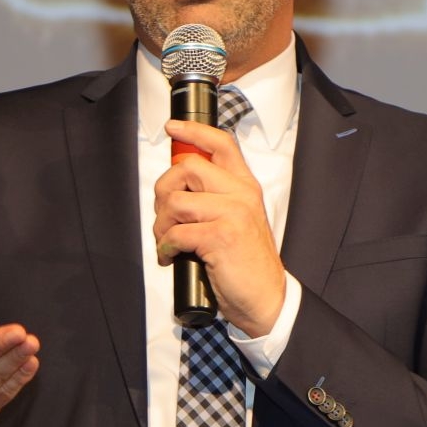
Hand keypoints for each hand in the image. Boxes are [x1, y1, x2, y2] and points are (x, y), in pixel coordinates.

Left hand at [156, 121, 285, 336]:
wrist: (266, 297)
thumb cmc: (246, 263)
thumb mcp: (238, 220)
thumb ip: (217, 198)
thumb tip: (178, 187)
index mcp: (246, 187)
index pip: (221, 144)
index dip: (193, 131)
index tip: (172, 128)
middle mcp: (242, 194)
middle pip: (187, 168)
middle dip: (163, 191)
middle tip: (164, 216)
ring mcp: (233, 214)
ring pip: (176, 201)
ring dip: (161, 224)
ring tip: (167, 241)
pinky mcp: (221, 236)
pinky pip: (177, 232)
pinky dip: (166, 247)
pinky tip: (172, 257)